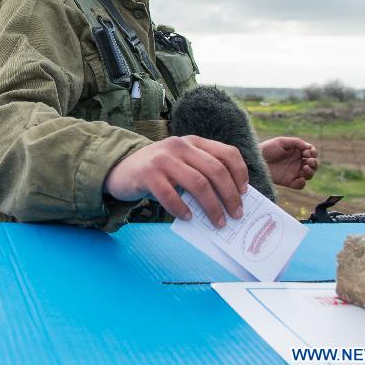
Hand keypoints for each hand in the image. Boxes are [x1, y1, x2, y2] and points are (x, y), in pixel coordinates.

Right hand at [104, 135, 248, 227]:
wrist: (120, 169)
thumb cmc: (158, 172)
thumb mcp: (182, 164)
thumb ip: (201, 172)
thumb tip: (230, 200)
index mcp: (193, 142)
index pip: (227, 152)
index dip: (240, 173)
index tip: (244, 193)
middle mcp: (180, 145)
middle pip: (215, 170)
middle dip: (230, 195)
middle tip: (236, 215)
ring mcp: (163, 158)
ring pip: (198, 183)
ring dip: (212, 206)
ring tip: (217, 222)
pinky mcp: (148, 173)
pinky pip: (171, 194)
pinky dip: (182, 209)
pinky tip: (189, 217)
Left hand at [260, 137, 317, 189]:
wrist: (255, 160)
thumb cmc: (267, 148)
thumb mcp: (281, 141)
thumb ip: (296, 142)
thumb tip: (309, 147)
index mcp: (297, 152)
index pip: (311, 153)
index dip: (313, 152)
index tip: (307, 152)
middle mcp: (297, 162)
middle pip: (313, 165)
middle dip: (314, 162)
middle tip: (308, 160)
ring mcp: (293, 172)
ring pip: (309, 175)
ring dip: (311, 171)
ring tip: (305, 167)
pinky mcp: (288, 181)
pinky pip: (300, 185)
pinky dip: (302, 183)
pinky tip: (300, 178)